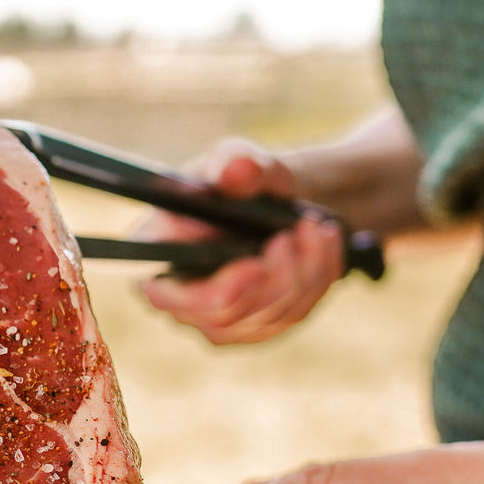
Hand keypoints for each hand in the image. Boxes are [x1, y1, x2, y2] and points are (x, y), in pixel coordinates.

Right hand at [136, 138, 343, 344]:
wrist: (277, 200)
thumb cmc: (243, 179)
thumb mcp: (239, 157)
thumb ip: (235, 160)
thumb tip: (235, 170)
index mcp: (158, 252)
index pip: (165, 296)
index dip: (208, 294)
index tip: (255, 265)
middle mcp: (181, 295)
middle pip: (222, 318)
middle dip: (272, 278)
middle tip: (296, 231)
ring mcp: (218, 318)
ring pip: (265, 319)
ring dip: (303, 272)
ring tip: (314, 227)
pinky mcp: (254, 326)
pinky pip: (292, 317)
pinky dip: (318, 278)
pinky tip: (325, 244)